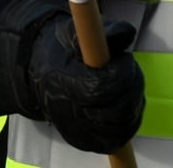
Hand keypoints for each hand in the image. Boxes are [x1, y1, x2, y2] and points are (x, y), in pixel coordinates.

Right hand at [26, 14, 143, 152]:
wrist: (40, 74)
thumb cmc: (60, 51)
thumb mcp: (74, 32)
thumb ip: (101, 31)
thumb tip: (127, 33)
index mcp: (60, 80)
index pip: (99, 89)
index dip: (120, 75)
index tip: (124, 57)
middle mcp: (65, 110)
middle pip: (115, 111)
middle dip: (130, 88)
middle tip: (127, 69)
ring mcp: (76, 130)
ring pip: (122, 125)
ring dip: (131, 103)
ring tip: (123, 84)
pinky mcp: (85, 142)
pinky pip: (119, 137)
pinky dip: (127, 120)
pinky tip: (120, 102)